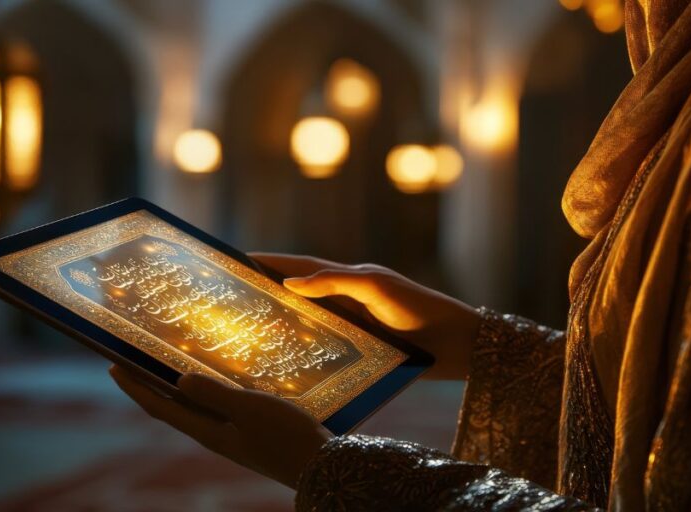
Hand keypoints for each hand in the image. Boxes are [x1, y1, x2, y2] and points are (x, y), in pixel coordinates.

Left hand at [110, 365, 331, 488]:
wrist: (321, 467)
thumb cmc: (287, 436)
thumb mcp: (250, 408)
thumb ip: (215, 394)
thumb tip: (179, 380)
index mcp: (207, 432)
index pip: (159, 407)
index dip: (135, 387)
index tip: (113, 366)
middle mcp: (213, 436)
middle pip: (170, 409)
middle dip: (149, 386)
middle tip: (133, 362)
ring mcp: (231, 437)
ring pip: (192, 410)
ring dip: (174, 390)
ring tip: (167, 367)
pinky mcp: (248, 435)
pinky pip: (215, 411)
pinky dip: (203, 394)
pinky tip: (214, 383)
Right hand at [250, 253, 480, 379]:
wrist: (457, 343)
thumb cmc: (419, 308)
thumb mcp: (376, 288)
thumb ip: (335, 281)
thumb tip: (290, 283)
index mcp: (348, 279)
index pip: (299, 267)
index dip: (269, 264)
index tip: (237, 262)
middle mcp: (346, 301)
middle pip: (298, 296)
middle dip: (267, 296)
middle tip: (232, 302)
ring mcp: (352, 327)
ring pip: (308, 325)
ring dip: (281, 327)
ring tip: (249, 335)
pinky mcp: (360, 352)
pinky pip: (323, 350)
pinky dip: (302, 352)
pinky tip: (285, 365)